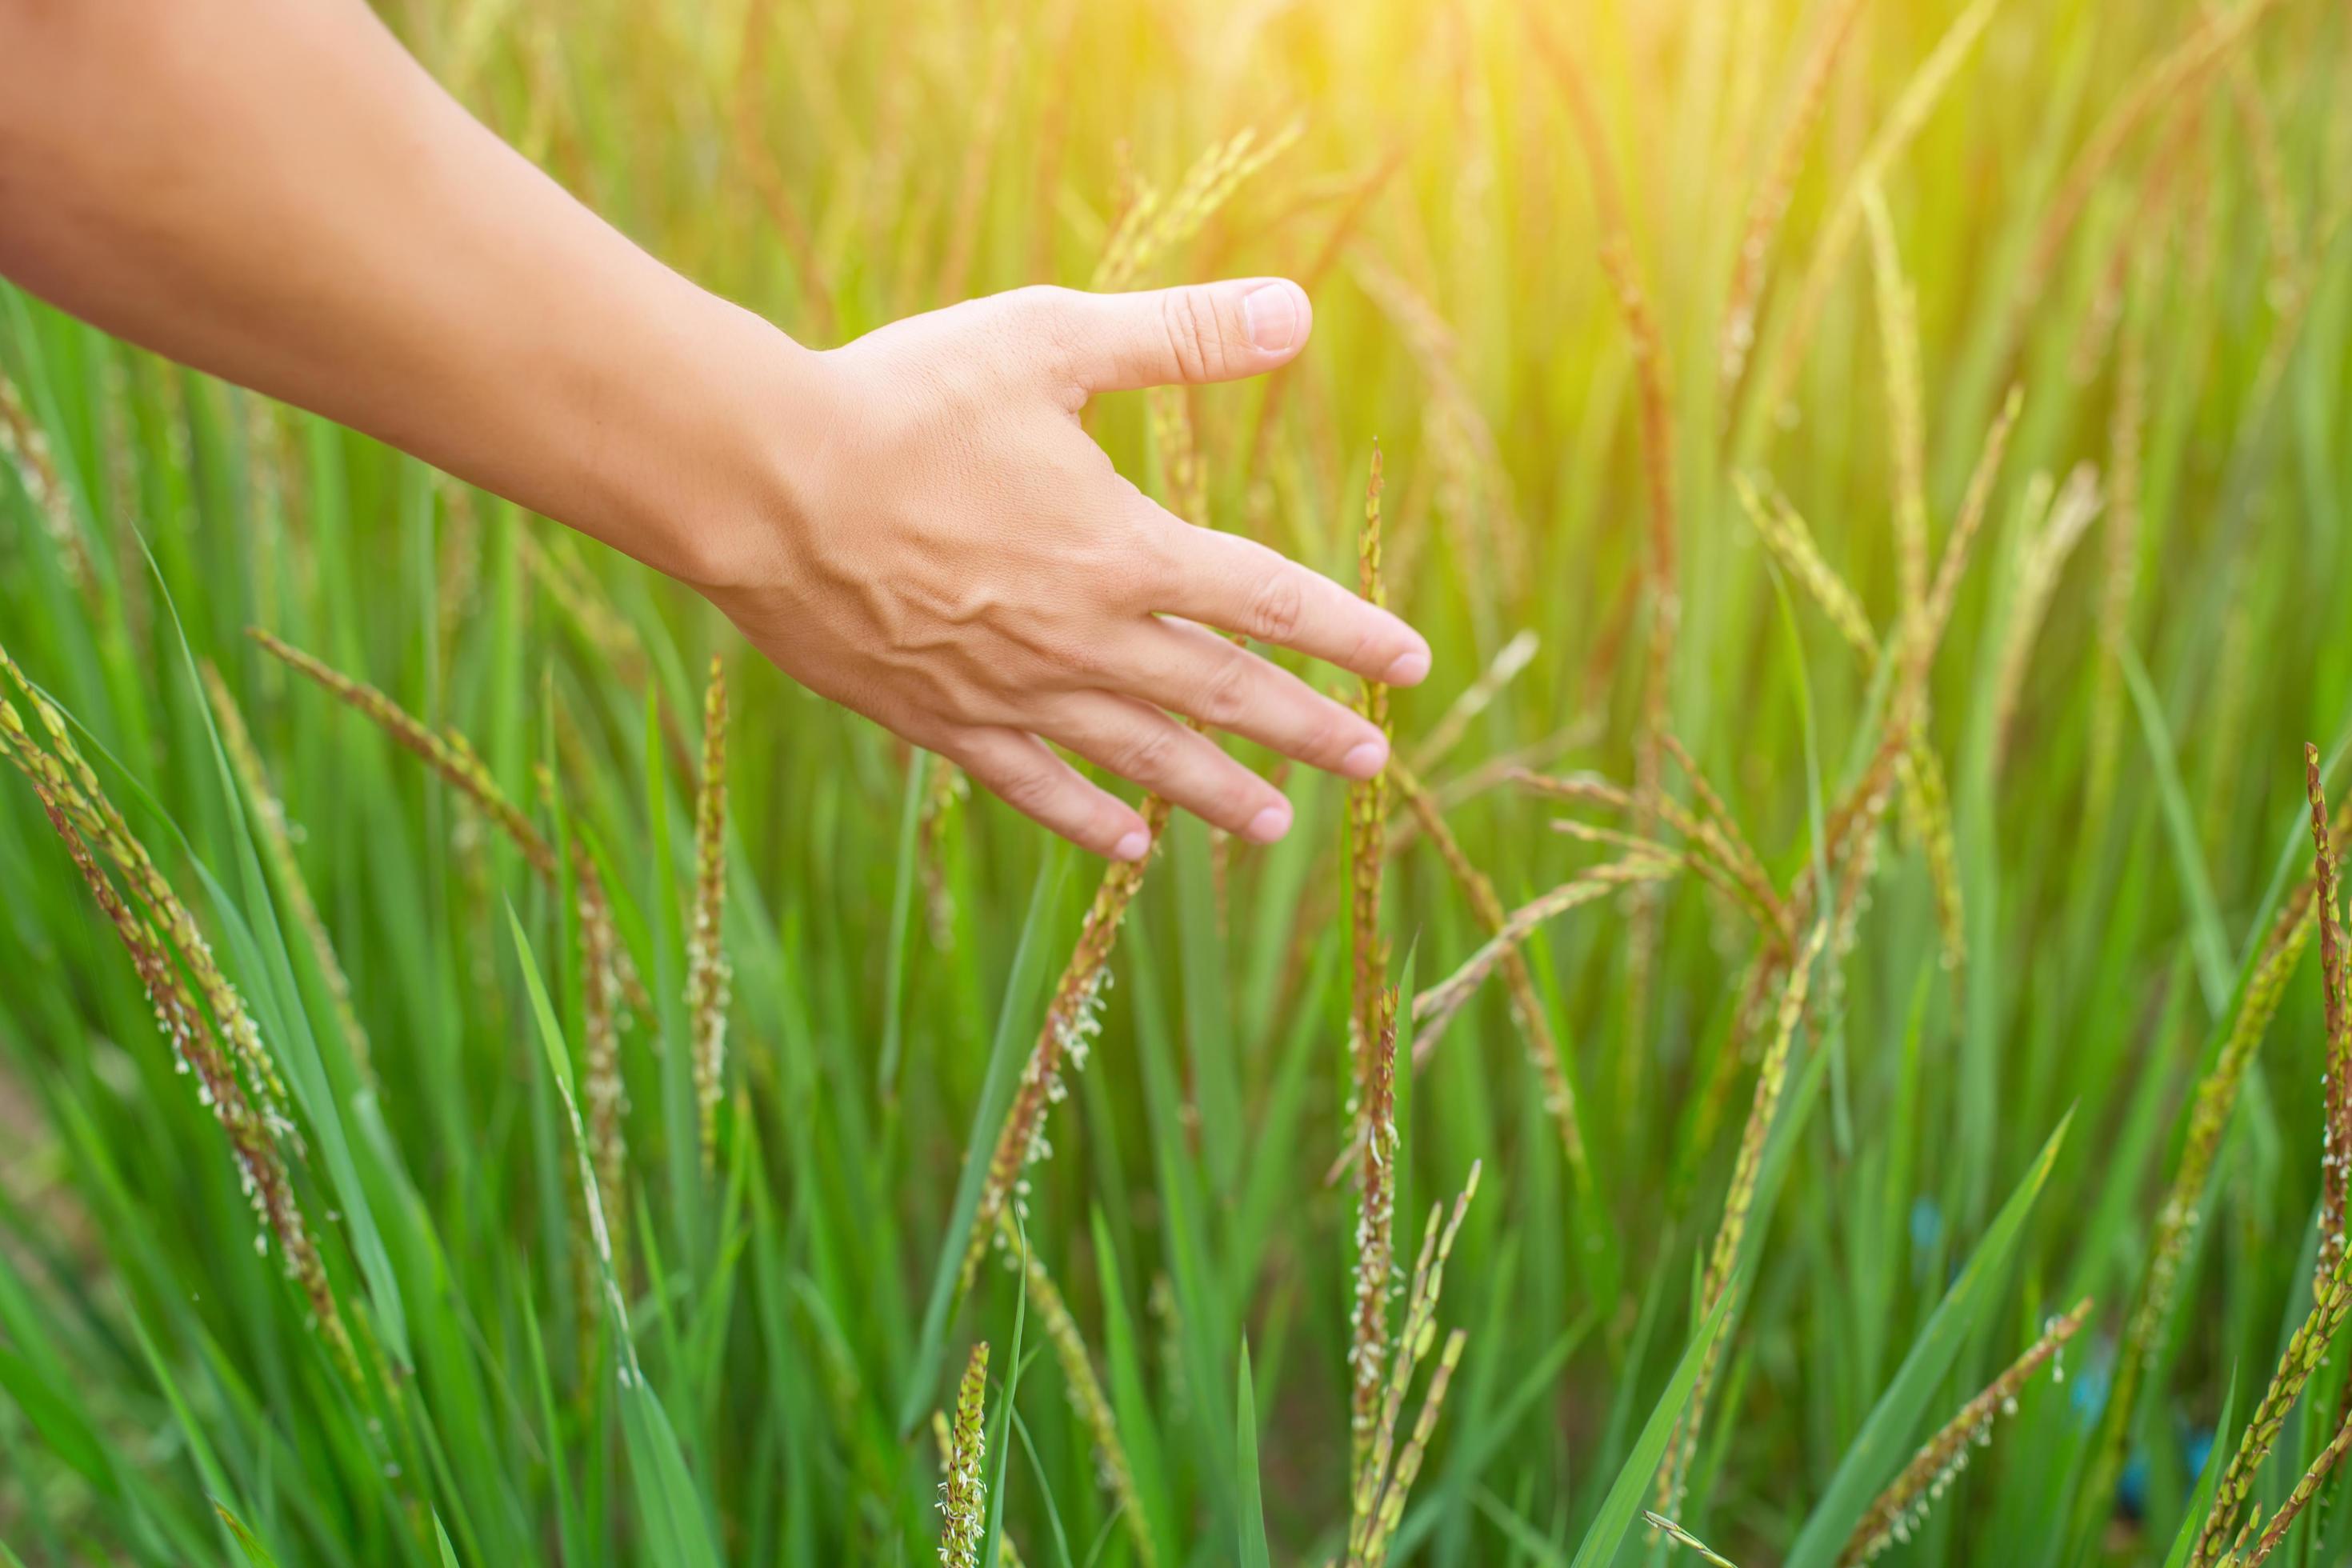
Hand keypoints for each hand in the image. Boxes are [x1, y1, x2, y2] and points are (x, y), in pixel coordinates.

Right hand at [704, 278, 1430, 861]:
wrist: (760, 482)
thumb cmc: (902, 397)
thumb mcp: (1049, 341)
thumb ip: (1178, 335)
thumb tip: (1299, 310)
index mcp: (1122, 547)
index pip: (1268, 600)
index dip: (1348, 634)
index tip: (1410, 667)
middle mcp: (1084, 636)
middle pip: (1223, 694)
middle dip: (1306, 729)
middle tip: (1372, 764)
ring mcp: (1012, 690)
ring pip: (1140, 756)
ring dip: (1216, 791)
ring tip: (1275, 826)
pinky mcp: (941, 719)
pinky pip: (1032, 784)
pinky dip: (1086, 818)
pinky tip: (1131, 848)